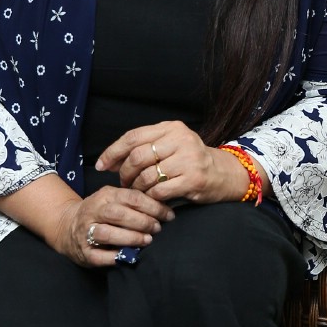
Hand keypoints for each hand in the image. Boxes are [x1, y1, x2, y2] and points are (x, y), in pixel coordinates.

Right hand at [49, 186, 172, 267]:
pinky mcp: (84, 252)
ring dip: (130, 238)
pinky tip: (130, 255)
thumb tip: (164, 207)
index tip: (168, 215)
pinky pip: (100, 256)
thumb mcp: (113, 198)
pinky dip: (116, 256)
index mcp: (104, 196)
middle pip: (118, 214)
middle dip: (142, 221)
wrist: (67, 225)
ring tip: (147, 241)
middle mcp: (93, 212)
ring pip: (107, 234)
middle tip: (157, 228)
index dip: (152, 206)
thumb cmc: (100, 212)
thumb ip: (133, 201)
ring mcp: (86, 232)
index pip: (131, 197)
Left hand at [97, 122, 255, 204]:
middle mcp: (181, 140)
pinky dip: (150, 197)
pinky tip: (151, 199)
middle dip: (124, 173)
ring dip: (136, 188)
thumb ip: (145, 147)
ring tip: (137, 192)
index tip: (101, 165)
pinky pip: (159, 191)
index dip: (113, 152)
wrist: (225, 173)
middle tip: (124, 183)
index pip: (133, 137)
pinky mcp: (193, 179)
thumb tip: (110, 160)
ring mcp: (188, 160)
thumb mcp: (172, 145)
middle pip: (137, 157)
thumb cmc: (191, 161)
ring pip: (146, 176)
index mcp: (171, 128)